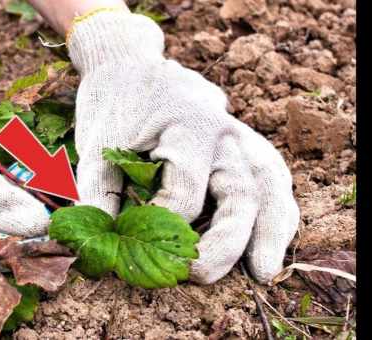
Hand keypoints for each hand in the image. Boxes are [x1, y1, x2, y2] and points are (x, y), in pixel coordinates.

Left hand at [67, 10, 298, 283]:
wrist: (128, 62)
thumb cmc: (112, 103)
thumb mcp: (96, 144)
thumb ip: (98, 193)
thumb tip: (101, 246)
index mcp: (189, 125)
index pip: (187, 192)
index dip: (163, 225)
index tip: (136, 240)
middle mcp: (224, 131)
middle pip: (241, 194)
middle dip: (223, 243)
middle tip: (196, 274)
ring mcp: (238, 134)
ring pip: (270, 185)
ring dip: (271, 231)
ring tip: (263, 273)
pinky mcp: (239, 141)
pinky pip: (269, 175)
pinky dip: (275, 209)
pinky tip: (268, 240)